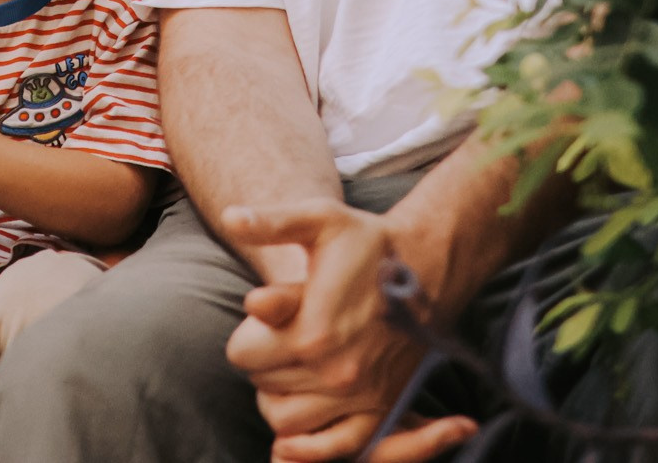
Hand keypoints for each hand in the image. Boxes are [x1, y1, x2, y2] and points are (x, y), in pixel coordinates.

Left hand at [224, 199, 474, 461]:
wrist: (428, 265)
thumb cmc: (368, 242)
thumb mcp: (319, 220)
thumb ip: (270, 223)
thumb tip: (230, 218)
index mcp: (312, 333)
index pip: (242, 355)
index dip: (247, 335)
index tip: (263, 321)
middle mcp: (335, 374)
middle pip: (262, 388)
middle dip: (263, 364)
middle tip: (280, 340)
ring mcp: (359, 397)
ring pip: (287, 423)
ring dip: (280, 400)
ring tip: (290, 370)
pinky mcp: (379, 408)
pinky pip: (334, 447)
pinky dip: (308, 448)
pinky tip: (293, 439)